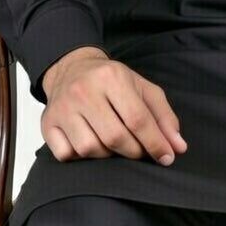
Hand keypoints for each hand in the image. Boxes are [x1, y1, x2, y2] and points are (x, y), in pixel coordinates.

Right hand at [41, 46, 187, 165]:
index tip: (166, 157)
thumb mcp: (143, 89)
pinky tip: (89, 142)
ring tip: (113, 143)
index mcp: (111, 77)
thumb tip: (178, 147)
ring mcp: (62, 107)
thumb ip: (164, 117)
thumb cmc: (112, 82)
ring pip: (90, 149)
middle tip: (139, 151)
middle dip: (134, 151)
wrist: (71, 68)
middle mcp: (84, 90)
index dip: (155, 143)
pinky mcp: (47, 123)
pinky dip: (80, 156)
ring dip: (107, 155)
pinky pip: (66, 154)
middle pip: (114, 137)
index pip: (137, 118)